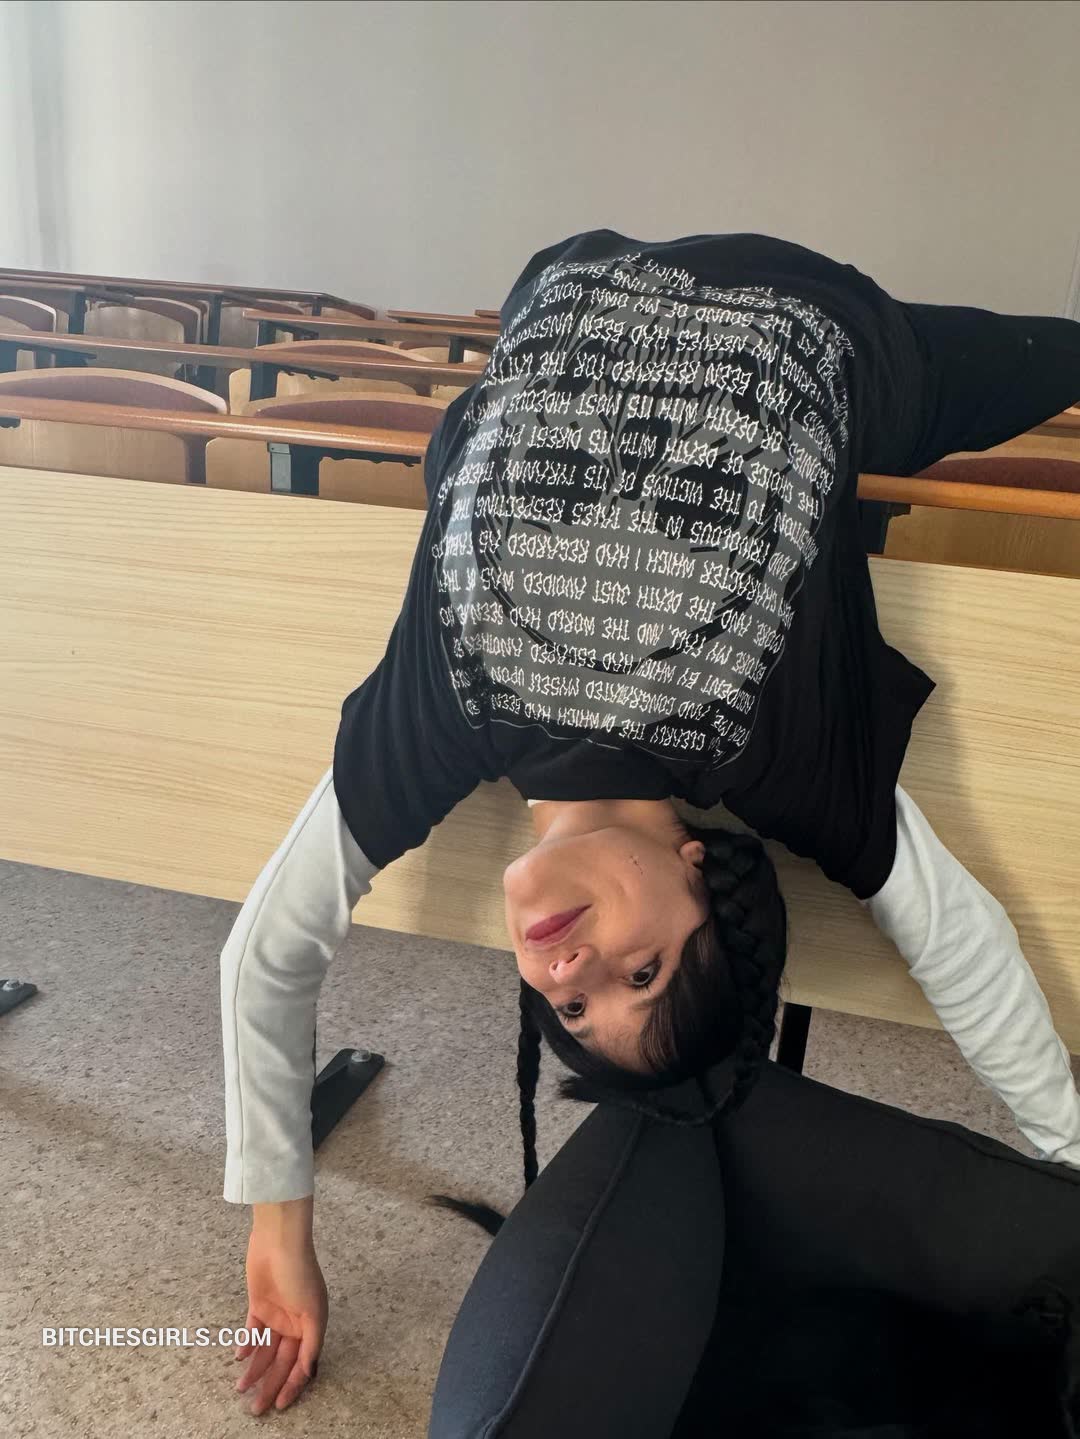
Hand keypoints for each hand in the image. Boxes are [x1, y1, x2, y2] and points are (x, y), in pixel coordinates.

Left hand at [235, 1198, 327, 1414]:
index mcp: (311, 1326)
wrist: (278, 1241)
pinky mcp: (258, 1305)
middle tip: (257, 1409)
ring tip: (241, 1389)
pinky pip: (252, 1331)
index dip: (292, 1386)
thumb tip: (309, 1372)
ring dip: (254, 1369)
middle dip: (270, 1385)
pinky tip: (239, 1357)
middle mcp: (295, 1323)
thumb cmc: (300, 1273)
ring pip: (265, 1351)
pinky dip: (246, 1345)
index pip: (301, 1364)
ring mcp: (276, 1314)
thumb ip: (311, 1343)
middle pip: (281, 1362)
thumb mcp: (313, 1310)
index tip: (281, 1405)